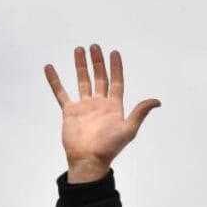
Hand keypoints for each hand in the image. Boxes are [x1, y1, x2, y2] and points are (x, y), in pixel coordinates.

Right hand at [45, 44, 160, 182]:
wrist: (89, 159)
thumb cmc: (109, 147)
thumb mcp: (129, 129)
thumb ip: (140, 112)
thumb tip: (157, 101)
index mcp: (114, 107)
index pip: (116, 82)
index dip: (116, 67)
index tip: (114, 53)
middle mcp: (99, 104)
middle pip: (100, 78)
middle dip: (98, 62)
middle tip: (95, 46)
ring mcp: (84, 107)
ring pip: (82, 81)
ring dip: (80, 66)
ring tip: (79, 50)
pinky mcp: (69, 111)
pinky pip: (61, 93)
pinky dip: (55, 81)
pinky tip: (50, 67)